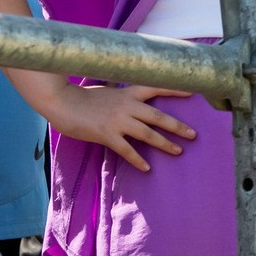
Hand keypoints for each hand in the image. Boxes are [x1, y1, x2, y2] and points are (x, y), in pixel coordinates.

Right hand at [41, 82, 197, 171]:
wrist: (61, 101)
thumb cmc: (80, 96)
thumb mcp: (105, 90)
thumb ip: (119, 95)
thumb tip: (126, 96)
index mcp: (127, 93)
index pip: (156, 88)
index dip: (175, 91)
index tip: (193, 92)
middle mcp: (127, 105)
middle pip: (158, 116)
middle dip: (177, 126)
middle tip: (193, 134)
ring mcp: (118, 120)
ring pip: (148, 133)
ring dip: (164, 143)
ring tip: (178, 151)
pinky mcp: (107, 134)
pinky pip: (127, 150)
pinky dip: (138, 160)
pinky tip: (147, 168)